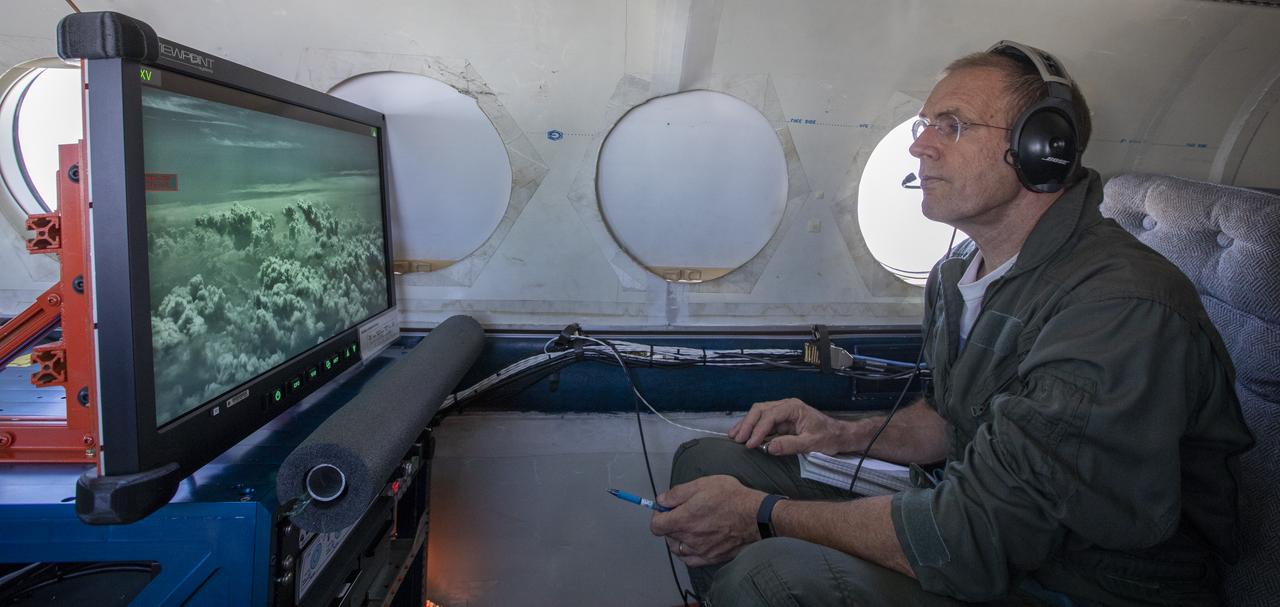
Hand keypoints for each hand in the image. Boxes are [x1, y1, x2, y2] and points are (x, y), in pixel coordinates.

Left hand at [649, 475, 765, 566]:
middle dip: (669, 524)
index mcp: (683, 520)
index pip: (656, 525)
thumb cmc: (732, 498)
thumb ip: (677, 493)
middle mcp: (689, 538)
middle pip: (667, 537)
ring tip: (688, 527)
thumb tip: (662, 500)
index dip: (658, 515)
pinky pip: (691, 560)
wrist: (756, 516)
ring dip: (678, 539)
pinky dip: (688, 552)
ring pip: (677, 550)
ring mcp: (700, 550)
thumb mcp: (702, 484)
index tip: (665, 508)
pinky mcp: (711, 558)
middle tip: (681, 514)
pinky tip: (695, 542)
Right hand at [729, 397, 853, 455]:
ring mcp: (783, 413)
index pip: (770, 415)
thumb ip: (790, 445)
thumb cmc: (829, 437)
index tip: (750, 443)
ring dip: (746, 424)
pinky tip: (744, 436)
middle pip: (760, 410)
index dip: (758, 429)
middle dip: (747, 424)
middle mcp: (786, 406)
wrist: (840, 436)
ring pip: (759, 414)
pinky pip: (763, 422)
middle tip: (738, 439)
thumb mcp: (811, 443)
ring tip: (734, 436)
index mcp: (793, 408)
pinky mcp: (781, 422)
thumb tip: (768, 448)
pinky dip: (752, 428)